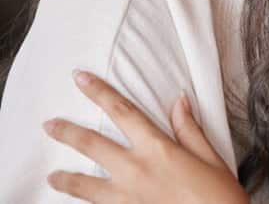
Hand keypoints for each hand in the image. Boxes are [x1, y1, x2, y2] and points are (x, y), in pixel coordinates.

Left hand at [43, 70, 248, 203]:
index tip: (80, 79)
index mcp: (157, 149)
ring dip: (65, 178)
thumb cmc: (218, 197)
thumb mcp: (210, 158)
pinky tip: (76, 203)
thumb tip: (180, 101)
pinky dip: (83, 203)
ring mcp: (125, 197)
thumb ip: (189, 130)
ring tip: (52, 176)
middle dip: (67, 132)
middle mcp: (135, 170)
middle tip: (49, 125)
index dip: (99, 92)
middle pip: (92, 144)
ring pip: (84, 185)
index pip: (122, 111)